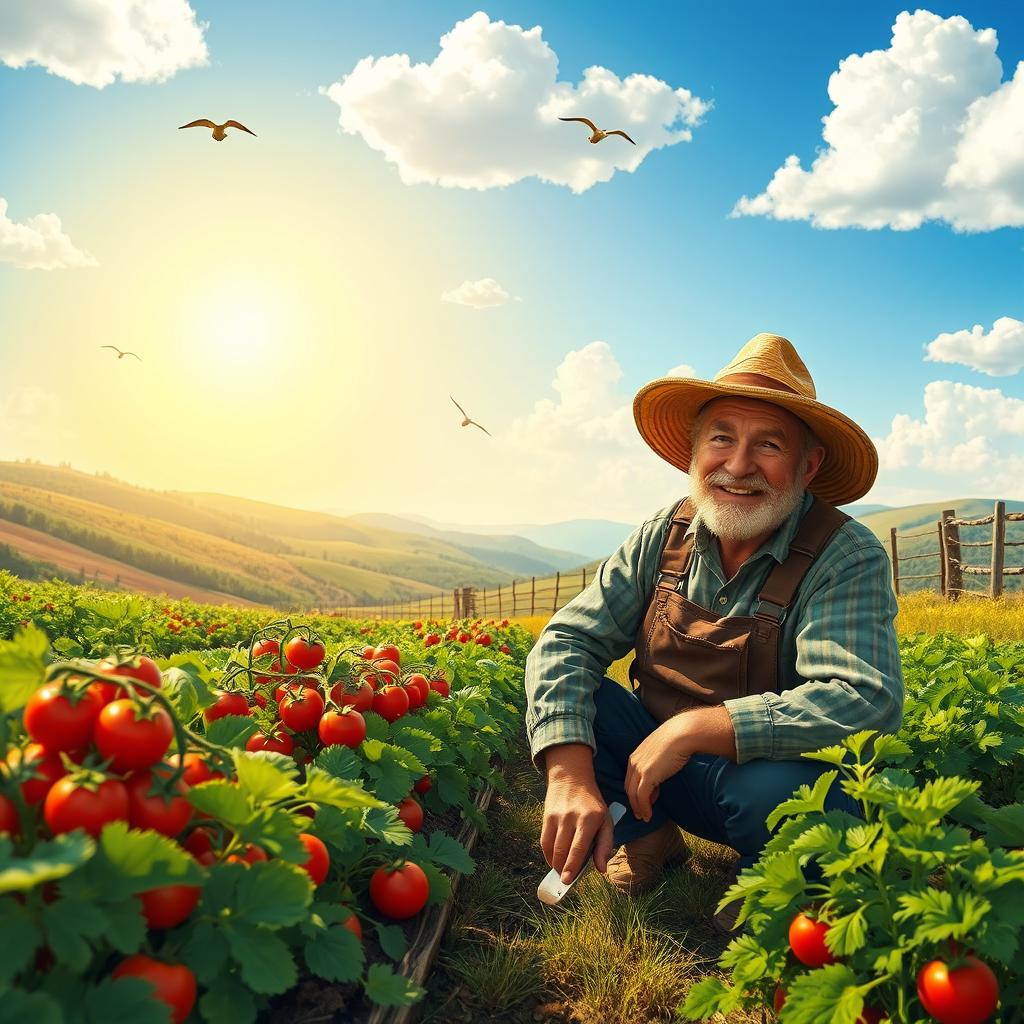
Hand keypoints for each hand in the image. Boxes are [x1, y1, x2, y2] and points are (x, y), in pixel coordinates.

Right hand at [541, 746, 613, 883]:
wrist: (571, 778)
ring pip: (551, 847)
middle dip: (562, 868)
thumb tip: (601, 868)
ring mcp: (557, 816)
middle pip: (562, 850)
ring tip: (560, 870)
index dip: (572, 866)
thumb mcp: (606, 820)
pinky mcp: (546, 816)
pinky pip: (544, 840)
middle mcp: (571, 817)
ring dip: (555, 863)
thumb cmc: (592, 804)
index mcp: (589, 819)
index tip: (567, 881)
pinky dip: (548, 853)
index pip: (579, 848)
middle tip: (565, 879)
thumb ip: (605, 845)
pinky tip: (554, 859)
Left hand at [624, 716, 692, 822]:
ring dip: (638, 808)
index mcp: (636, 755)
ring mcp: (639, 768)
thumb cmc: (676, 740)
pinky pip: (641, 796)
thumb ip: (656, 764)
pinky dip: (644, 808)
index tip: (643, 801)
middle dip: (634, 802)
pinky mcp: (647, 775)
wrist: (682, 734)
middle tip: (640, 813)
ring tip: (644, 817)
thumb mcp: (661, 752)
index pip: (631, 778)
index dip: (636, 791)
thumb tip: (658, 779)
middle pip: (629, 787)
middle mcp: (634, 762)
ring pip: (633, 794)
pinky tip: (648, 815)